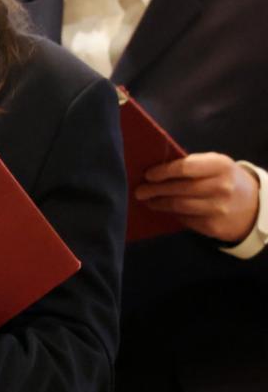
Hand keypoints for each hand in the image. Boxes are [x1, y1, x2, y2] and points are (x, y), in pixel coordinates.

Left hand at [139, 153, 261, 243]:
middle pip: (179, 189)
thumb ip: (191, 165)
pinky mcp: (213, 226)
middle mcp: (221, 187)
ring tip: (148, 201)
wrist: (253, 206)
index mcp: (220, 166)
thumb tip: (154, 170)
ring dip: (159, 204)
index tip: (147, 175)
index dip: (162, 172)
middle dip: (154, 190)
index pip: (184, 168)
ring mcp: (218, 208)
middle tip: (139, 191)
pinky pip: (185, 219)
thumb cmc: (225, 180)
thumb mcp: (215, 165)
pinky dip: (173, 214)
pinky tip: (165, 209)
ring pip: (179, 206)